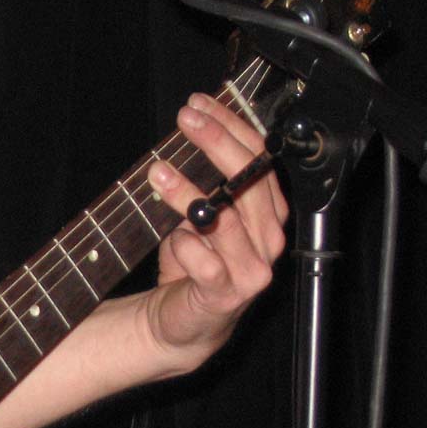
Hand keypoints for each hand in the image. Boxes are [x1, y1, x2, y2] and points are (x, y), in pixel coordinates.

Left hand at [143, 92, 287, 370]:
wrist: (184, 323)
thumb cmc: (193, 263)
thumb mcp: (198, 215)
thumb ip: (202, 181)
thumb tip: (189, 131)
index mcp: (267, 212)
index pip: (260, 157)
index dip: (231, 126)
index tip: (200, 104)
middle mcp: (268, 237)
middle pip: (250, 180)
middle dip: (216, 143)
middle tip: (185, 121)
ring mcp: (251, 267)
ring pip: (227, 219)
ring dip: (189, 193)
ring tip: (158, 172)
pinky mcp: (227, 293)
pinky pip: (206, 262)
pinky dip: (185, 246)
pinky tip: (172, 239)